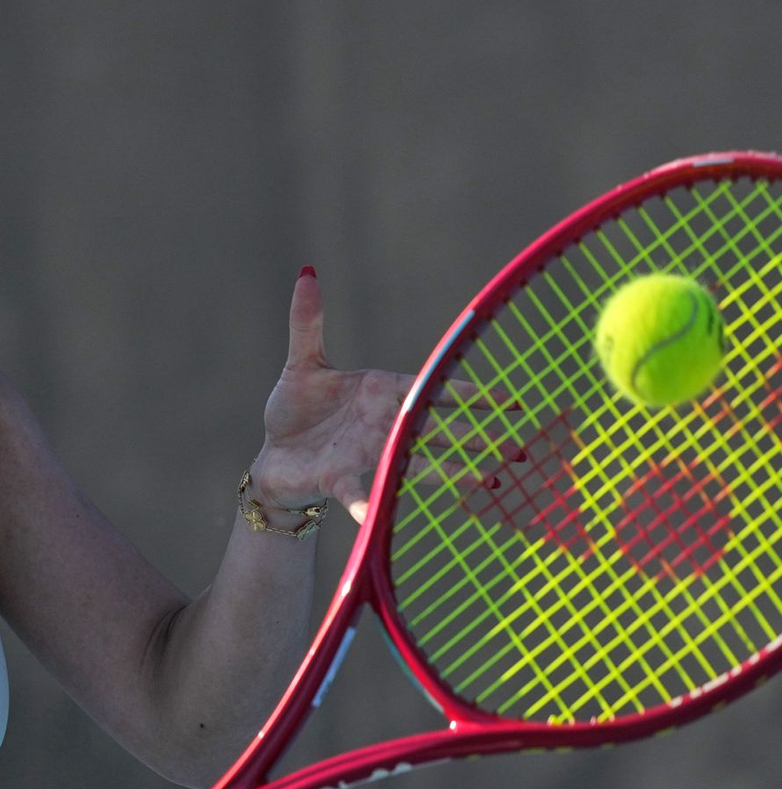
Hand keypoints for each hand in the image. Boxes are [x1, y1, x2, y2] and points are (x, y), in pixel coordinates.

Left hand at [255, 268, 493, 522]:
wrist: (273, 456)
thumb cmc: (294, 411)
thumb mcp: (303, 363)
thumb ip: (308, 322)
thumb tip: (307, 274)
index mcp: (380, 393)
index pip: (428, 389)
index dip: (466, 393)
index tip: (507, 400)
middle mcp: (381, 426)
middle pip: (435, 429)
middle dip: (476, 436)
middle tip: (516, 446)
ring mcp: (364, 454)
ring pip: (413, 462)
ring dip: (449, 472)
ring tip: (484, 480)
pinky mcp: (336, 477)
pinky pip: (354, 491)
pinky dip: (363, 503)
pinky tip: (373, 515)